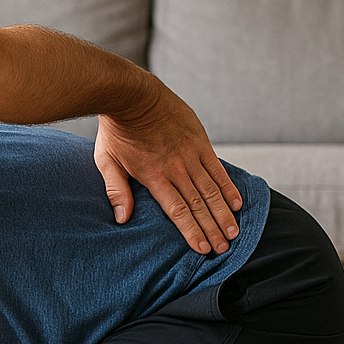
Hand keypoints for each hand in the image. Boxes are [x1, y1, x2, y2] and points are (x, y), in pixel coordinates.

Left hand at [94, 77, 241, 253]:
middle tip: (223, 248)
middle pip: (198, 204)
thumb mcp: (106, 161)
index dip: (191, 231)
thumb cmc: (116, 130)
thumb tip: (122, 219)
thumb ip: (116, 191)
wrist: (132, 94)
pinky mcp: (200, 141)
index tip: (202, 249)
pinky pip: (218, 168)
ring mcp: (190, 154)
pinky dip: (228, 186)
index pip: (178, 211)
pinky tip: (237, 202)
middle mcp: (175, 168)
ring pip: (212, 189)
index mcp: (153, 177)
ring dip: (224, 212)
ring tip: (233, 232)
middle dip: (212, 229)